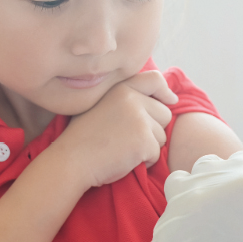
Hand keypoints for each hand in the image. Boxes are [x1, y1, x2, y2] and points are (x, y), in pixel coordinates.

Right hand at [57, 70, 177, 187]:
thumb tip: (162, 98)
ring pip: (162, 136)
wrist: (72, 160)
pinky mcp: (144, 140)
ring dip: (148, 146)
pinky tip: (124, 159)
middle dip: (153, 129)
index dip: (165, 91)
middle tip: (127, 138)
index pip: (154, 80)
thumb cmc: (85, 137)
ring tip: (122, 149)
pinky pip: (156, 154)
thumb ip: (126, 99)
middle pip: (164, 113)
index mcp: (121, 88)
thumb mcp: (101, 105)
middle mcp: (132, 99)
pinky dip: (144, 161)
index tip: (170, 100)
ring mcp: (139, 119)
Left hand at [152, 150, 242, 241]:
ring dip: (188, 193)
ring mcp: (183, 205)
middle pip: (206, 164)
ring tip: (201, 218)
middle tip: (221, 199)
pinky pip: (170, 218)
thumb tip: (239, 184)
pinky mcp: (164, 230)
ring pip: (178, 182)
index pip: (240, 159)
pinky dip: (179, 227)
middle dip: (214, 178)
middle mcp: (209, 185)